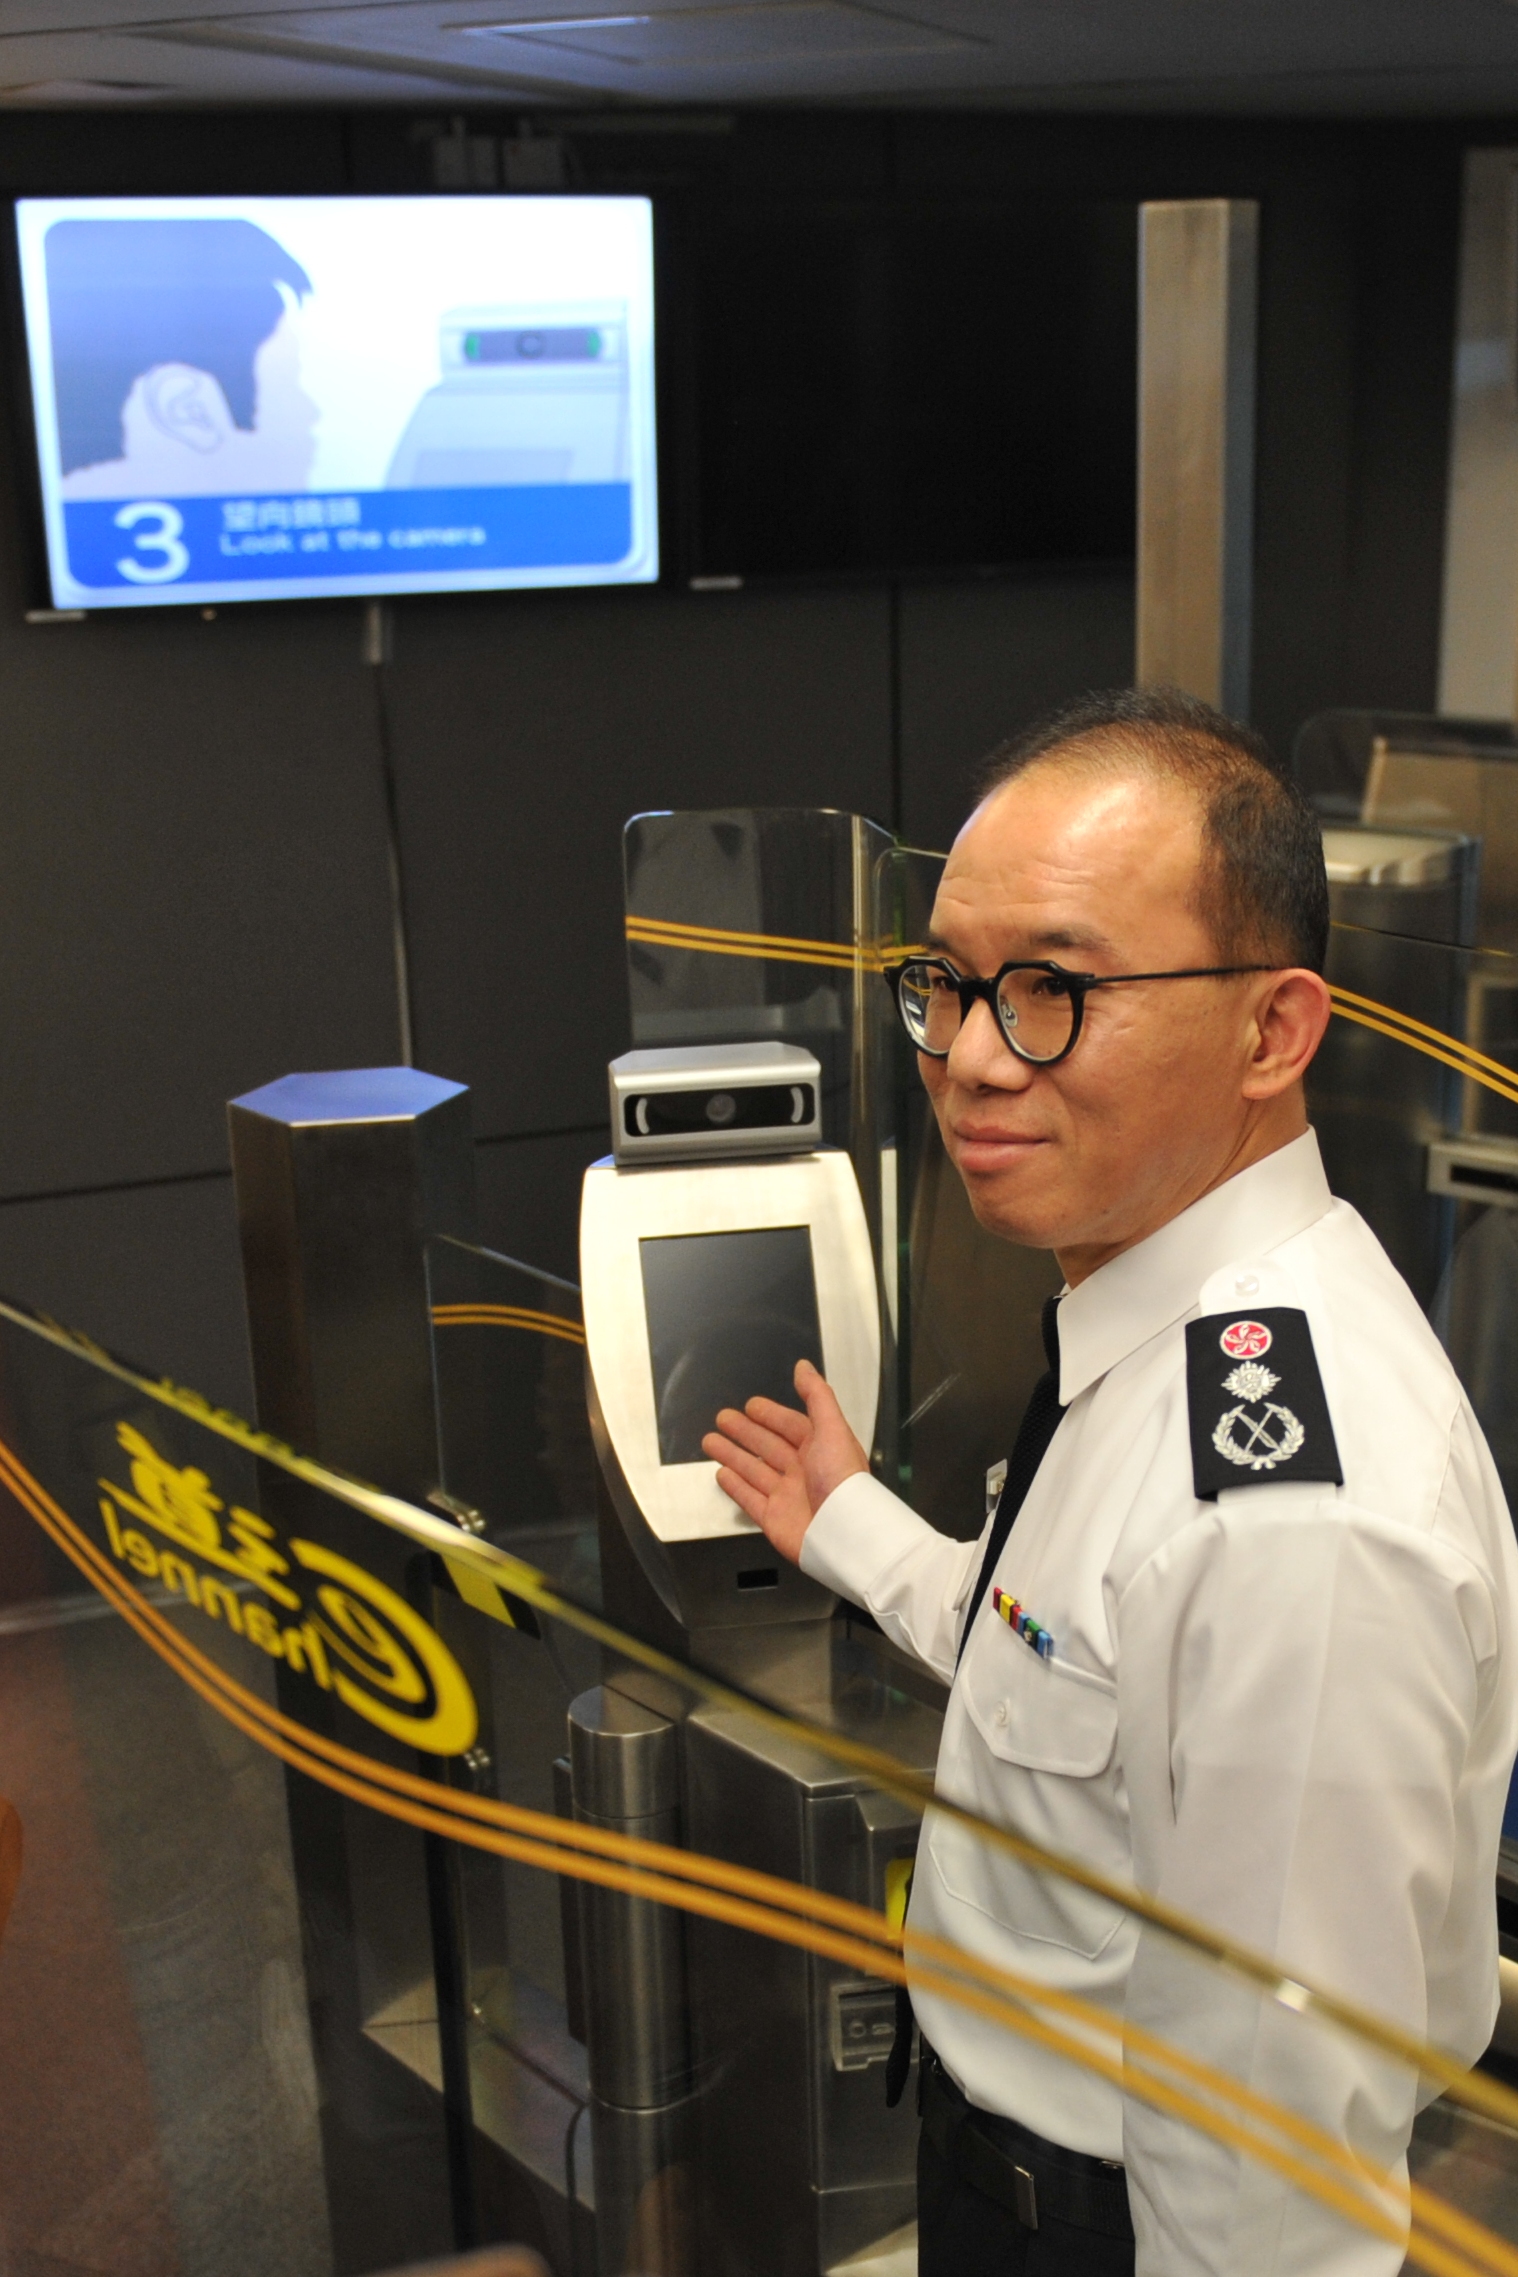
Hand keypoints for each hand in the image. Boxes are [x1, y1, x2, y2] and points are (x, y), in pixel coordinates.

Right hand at [702, 1359, 868, 1564]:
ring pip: (753, 1470)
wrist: (843, 1533)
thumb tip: (804, 1367)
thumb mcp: (832, 1428)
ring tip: (710, 1441)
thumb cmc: (842, 1479)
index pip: (791, 1426)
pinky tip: (721, 1474)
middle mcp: (803, 1471)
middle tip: (722, 1418)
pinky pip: (749, 1499)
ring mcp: (786, 1496)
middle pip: (767, 1446)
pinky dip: (735, 1486)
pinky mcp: (773, 1518)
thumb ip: (817, 1396)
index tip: (751, 1405)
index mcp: (820, 1448)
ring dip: (732, 1454)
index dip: (771, 1415)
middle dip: (745, 1432)